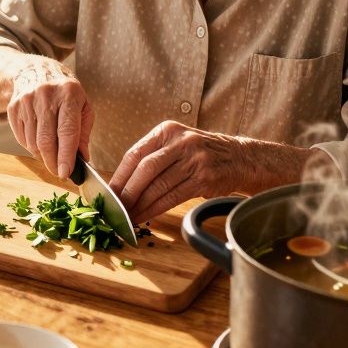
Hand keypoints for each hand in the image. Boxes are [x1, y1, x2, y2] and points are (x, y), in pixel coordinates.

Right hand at [7, 58, 93, 179]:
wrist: (37, 70)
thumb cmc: (66, 92)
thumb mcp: (83, 106)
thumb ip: (83, 134)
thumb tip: (82, 160)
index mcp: (68, 94)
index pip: (67, 131)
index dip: (66, 156)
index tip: (66, 174)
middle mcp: (46, 95)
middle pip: (46, 140)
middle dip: (53, 162)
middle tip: (59, 173)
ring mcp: (27, 101)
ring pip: (32, 142)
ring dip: (42, 156)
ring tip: (51, 156)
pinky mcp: (14, 107)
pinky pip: (21, 138)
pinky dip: (31, 147)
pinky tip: (39, 143)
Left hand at [107, 121, 252, 222]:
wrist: (239, 158)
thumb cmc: (200, 153)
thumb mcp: (177, 142)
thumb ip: (153, 155)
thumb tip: (121, 182)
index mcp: (167, 131)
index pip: (135, 153)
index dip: (119, 175)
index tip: (108, 192)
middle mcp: (180, 142)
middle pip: (145, 169)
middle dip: (127, 192)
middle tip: (115, 207)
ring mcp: (194, 160)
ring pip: (159, 186)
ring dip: (140, 205)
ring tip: (128, 216)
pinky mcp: (204, 179)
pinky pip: (173, 197)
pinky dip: (155, 210)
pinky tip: (145, 216)